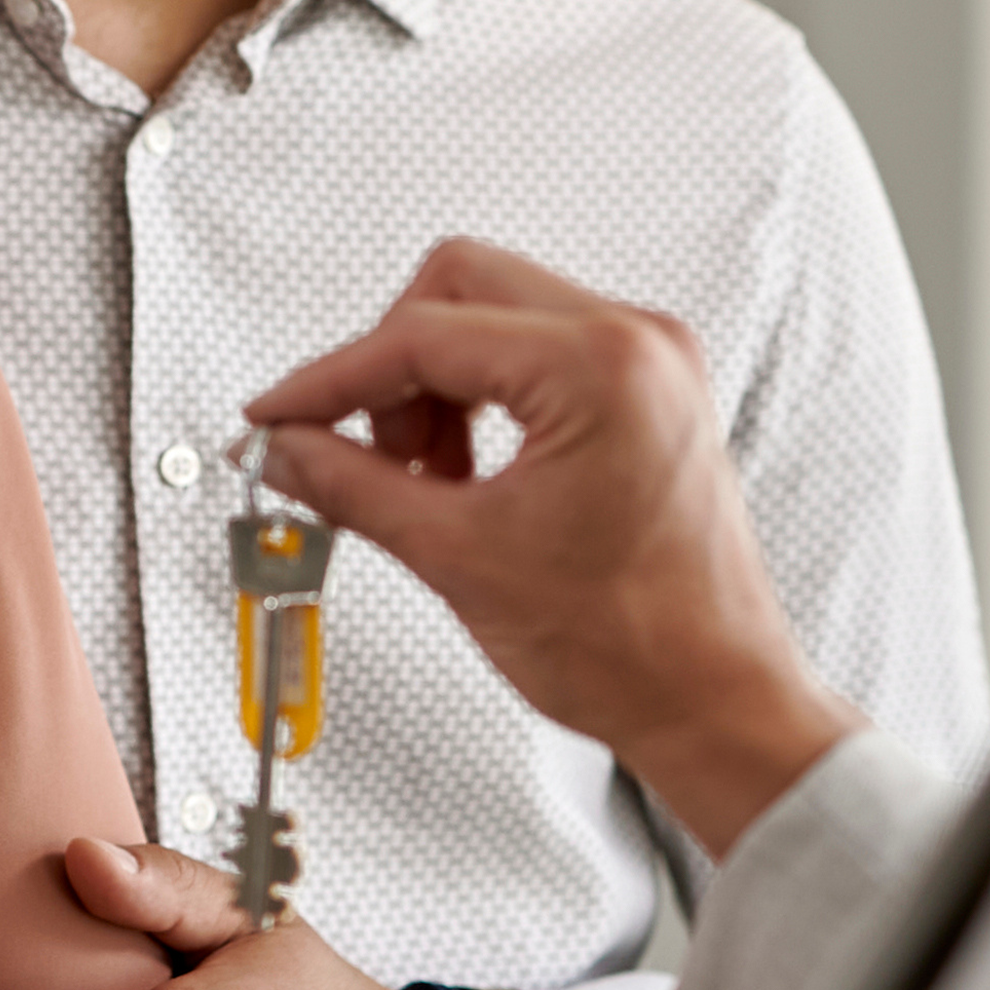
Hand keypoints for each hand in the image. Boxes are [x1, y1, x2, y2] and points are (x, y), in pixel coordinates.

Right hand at [243, 236, 862, 857]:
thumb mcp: (459, 557)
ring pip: (493, 315)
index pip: (423, 335)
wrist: (713, 701)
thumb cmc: (634, 646)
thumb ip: (353, 486)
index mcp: (600, 367)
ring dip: (434, 388)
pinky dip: (481, 402)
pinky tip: (462, 475)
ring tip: (422, 481)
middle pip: (458, 288)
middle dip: (388, 369)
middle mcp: (636, 342)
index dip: (329, 380)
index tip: (276, 417)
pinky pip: (536, 355)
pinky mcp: (648, 391)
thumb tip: (286, 450)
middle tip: (354, 450)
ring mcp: (650, 362)